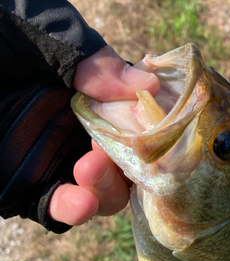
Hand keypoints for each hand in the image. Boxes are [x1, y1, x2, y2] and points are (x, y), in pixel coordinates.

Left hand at [48, 46, 159, 225]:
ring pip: (103, 194)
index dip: (153, 128)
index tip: (159, 121)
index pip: (136, 124)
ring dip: (107, 186)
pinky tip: (82, 203)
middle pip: (128, 166)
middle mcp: (78, 137)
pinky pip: (57, 209)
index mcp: (87, 99)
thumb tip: (148, 85)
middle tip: (118, 148)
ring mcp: (56, 165)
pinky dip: (74, 210)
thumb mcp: (46, 38)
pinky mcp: (28, 190)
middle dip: (132, 164)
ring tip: (91, 167)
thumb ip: (92, 60)